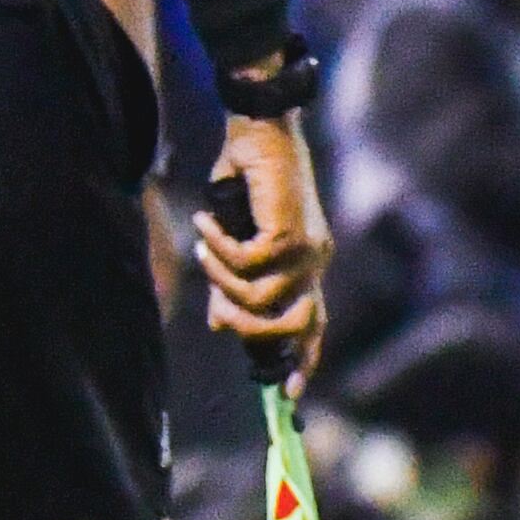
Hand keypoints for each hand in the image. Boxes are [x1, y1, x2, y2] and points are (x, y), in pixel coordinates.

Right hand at [199, 109, 332, 383]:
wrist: (261, 126)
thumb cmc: (245, 176)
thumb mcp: (236, 236)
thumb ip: (234, 280)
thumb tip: (220, 324)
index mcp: (309, 263)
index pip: (314, 323)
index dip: (304, 359)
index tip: (289, 394)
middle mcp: (315, 260)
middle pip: (294, 326)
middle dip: (250, 327)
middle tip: (216, 307)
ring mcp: (307, 248)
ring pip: (262, 298)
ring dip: (222, 278)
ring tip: (204, 246)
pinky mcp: (290, 233)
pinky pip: (248, 265)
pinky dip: (220, 249)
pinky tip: (207, 223)